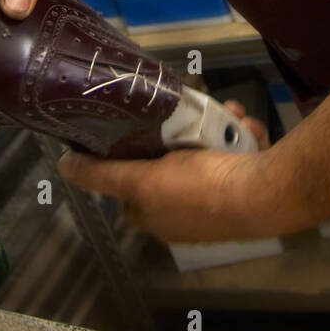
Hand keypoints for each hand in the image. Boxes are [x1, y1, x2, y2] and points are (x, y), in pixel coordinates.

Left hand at [57, 101, 277, 242]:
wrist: (265, 194)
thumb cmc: (199, 189)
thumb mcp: (141, 181)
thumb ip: (103, 175)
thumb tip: (64, 167)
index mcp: (159, 219)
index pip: (134, 183)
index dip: (137, 154)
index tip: (145, 126)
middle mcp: (187, 214)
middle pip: (175, 160)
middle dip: (188, 132)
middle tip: (198, 112)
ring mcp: (219, 201)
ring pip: (209, 151)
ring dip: (220, 128)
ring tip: (230, 115)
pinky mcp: (246, 188)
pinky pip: (238, 154)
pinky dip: (243, 137)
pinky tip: (249, 128)